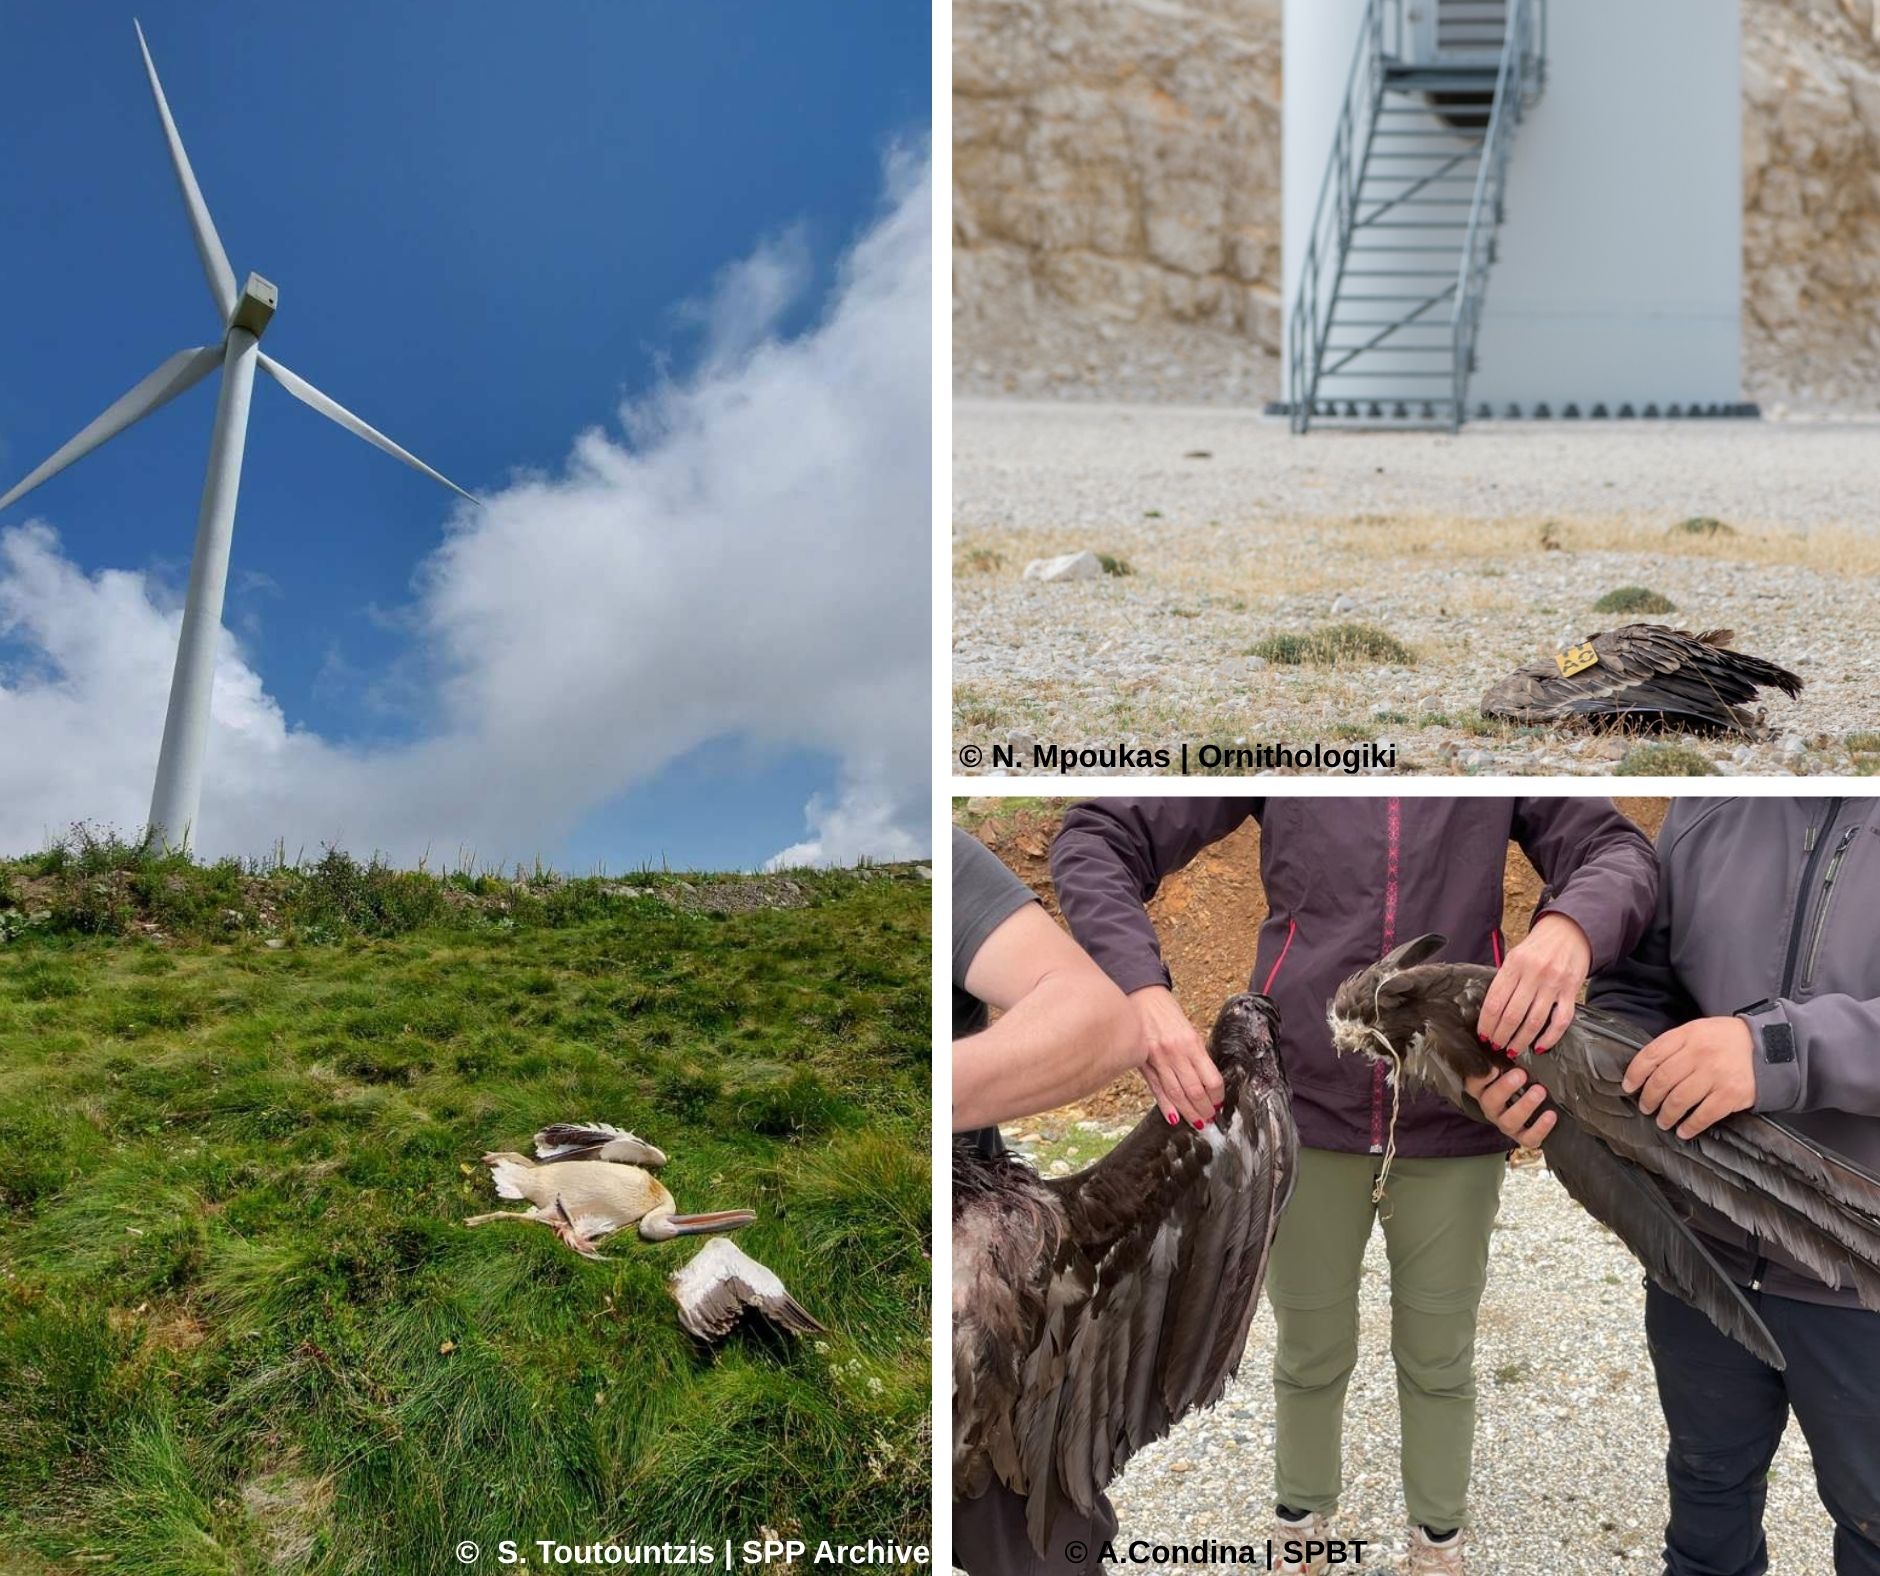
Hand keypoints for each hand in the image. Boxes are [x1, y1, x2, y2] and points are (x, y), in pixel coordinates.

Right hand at [1130, 985, 1225, 1129]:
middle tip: (1209, 1119)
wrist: (1140, 995)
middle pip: (1194, 1090)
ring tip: (1197, 1122)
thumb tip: (1206, 1082)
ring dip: (1188, 1111)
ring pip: (1176, 1093)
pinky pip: (1157, 1088)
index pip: (1211, 1079)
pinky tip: (1173, 1117)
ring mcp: (1158, 1059)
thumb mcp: (1188, 1029)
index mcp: (1191, 1042)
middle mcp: (1175, 1052)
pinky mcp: (1143, 1062)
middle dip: (1204, 1109)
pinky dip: (1166, 1105)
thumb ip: (1196, 1055)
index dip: (1217, 1095)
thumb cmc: (1166, 1011)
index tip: (1219, 1103)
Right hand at [1464, 1067, 1554, 1148]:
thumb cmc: (1517, 1079)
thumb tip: (1505, 1045)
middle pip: (1490, 1101)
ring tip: (1540, 1091)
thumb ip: (1502, 1058)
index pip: (1474, 1082)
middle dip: (1505, 1087)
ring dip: (1524, 1105)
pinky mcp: (1522, 1137)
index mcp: (1482, 1089)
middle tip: (1521, 1073)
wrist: (1534, 1107)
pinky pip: (1528, 1138)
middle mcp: (1491, 1107)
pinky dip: (1540, 1127)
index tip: (1494, 1068)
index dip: (1481, 1077)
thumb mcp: (1506, 1067)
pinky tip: (1550, 1114)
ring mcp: (1505, 1123)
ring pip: (1508, 1120)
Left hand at [1476, 912, 1591, 1055]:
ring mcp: (1554, 984)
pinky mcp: (1571, 991)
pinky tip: (1539, 1047)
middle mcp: (1533, 974)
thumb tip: (1491, 1010)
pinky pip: (1560, 1021)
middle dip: (1501, 1035)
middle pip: (1512, 1014)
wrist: (1569, 931)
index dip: (1487, 1022)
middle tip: (1495, 1046)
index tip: (1483, 1035)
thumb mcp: (1515, 956)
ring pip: (1534, 1021)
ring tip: (1511, 1050)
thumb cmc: (1538, 947)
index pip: (1495, 1000)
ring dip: (1521, 1040)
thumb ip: (1505, 979)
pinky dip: (1550, 1038)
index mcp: (1514, 964)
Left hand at [1624, 1016, 1755, 1138]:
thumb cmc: (1727, 1039)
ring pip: (1679, 1100)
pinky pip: (1704, 1115)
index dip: (1635, 1073)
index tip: (1628, 1086)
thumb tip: (1648, 1068)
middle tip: (1645, 1107)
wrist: (1769, 1047)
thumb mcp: (1698, 1030)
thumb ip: (1675, 1045)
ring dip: (1666, 1115)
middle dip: (1648, 1098)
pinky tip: (1683, 1131)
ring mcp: (1715, 1075)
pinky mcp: (1731, 1094)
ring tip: (1662, 1121)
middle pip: (1662, 1080)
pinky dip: (1690, 1126)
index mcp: (1687, 1035)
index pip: (1651, 1055)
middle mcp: (1699, 1054)